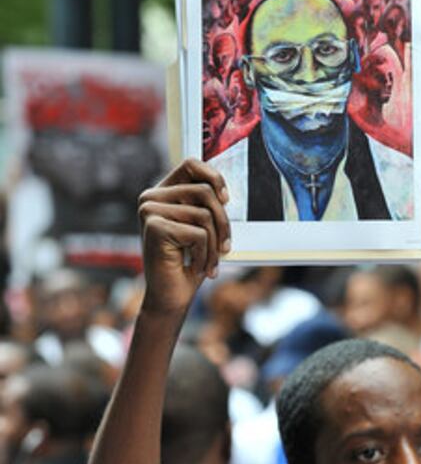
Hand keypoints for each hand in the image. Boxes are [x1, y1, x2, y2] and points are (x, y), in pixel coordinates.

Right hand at [138, 158, 230, 315]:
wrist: (169, 298)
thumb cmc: (187, 263)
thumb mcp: (200, 229)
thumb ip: (207, 206)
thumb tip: (226, 191)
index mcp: (161, 193)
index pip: (191, 164)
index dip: (214, 177)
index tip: (227, 199)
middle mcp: (150, 197)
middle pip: (205, 192)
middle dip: (223, 223)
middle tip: (226, 248)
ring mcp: (150, 211)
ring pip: (205, 215)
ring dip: (214, 246)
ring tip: (208, 263)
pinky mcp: (155, 227)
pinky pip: (198, 234)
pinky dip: (204, 256)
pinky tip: (194, 268)